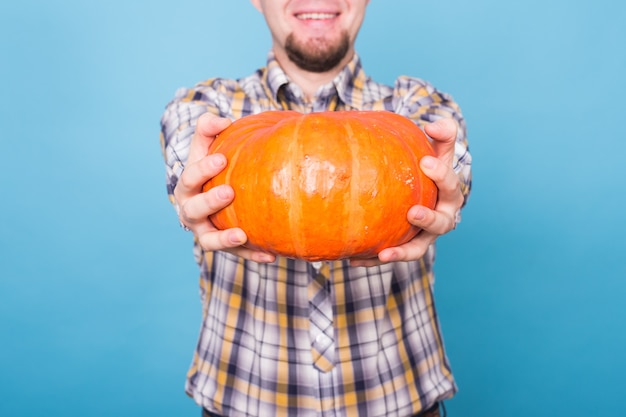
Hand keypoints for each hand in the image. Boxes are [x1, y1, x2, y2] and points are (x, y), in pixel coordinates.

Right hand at [174, 112, 275, 262]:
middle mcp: (191, 211)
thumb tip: (223, 120)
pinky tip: (271, 255)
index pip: (189, 177)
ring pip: (209, 240)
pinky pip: (238, 254)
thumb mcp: (208, 146)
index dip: (202, 169)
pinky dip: (252, 255)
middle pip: (194, 209)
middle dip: (209, 202)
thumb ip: (209, 128)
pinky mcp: (224, 246)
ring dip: (224, 239)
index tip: (221, 159)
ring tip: (242, 234)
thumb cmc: (214, 166)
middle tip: (229, 192)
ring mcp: (206, 231)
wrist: (216, 195)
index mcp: (187, 186)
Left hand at [350, 118, 463, 266]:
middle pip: (441, 224)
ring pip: (417, 249)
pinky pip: (390, 255)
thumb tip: (433, 125)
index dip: (441, 175)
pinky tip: (354, 259)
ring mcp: (423, 236)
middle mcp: (440, 219)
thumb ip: (442, 132)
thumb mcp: (436, 148)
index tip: (425, 162)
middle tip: (412, 212)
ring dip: (402, 252)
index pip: (450, 185)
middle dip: (428, 219)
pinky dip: (373, 260)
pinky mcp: (404, 247)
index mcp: (449, 194)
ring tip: (384, 253)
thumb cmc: (425, 167)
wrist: (418, 191)